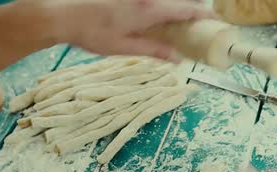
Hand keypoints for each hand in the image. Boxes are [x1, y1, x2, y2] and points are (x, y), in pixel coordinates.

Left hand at [38, 0, 213, 60]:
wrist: (61, 14)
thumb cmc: (90, 32)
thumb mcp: (124, 47)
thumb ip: (154, 51)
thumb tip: (177, 59)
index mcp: (149, 10)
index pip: (186, 8)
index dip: (204, 13)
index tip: (215, 19)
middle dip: (192, 8)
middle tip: (197, 22)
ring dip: (175, 7)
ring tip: (178, 20)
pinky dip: (159, 7)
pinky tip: (156, 16)